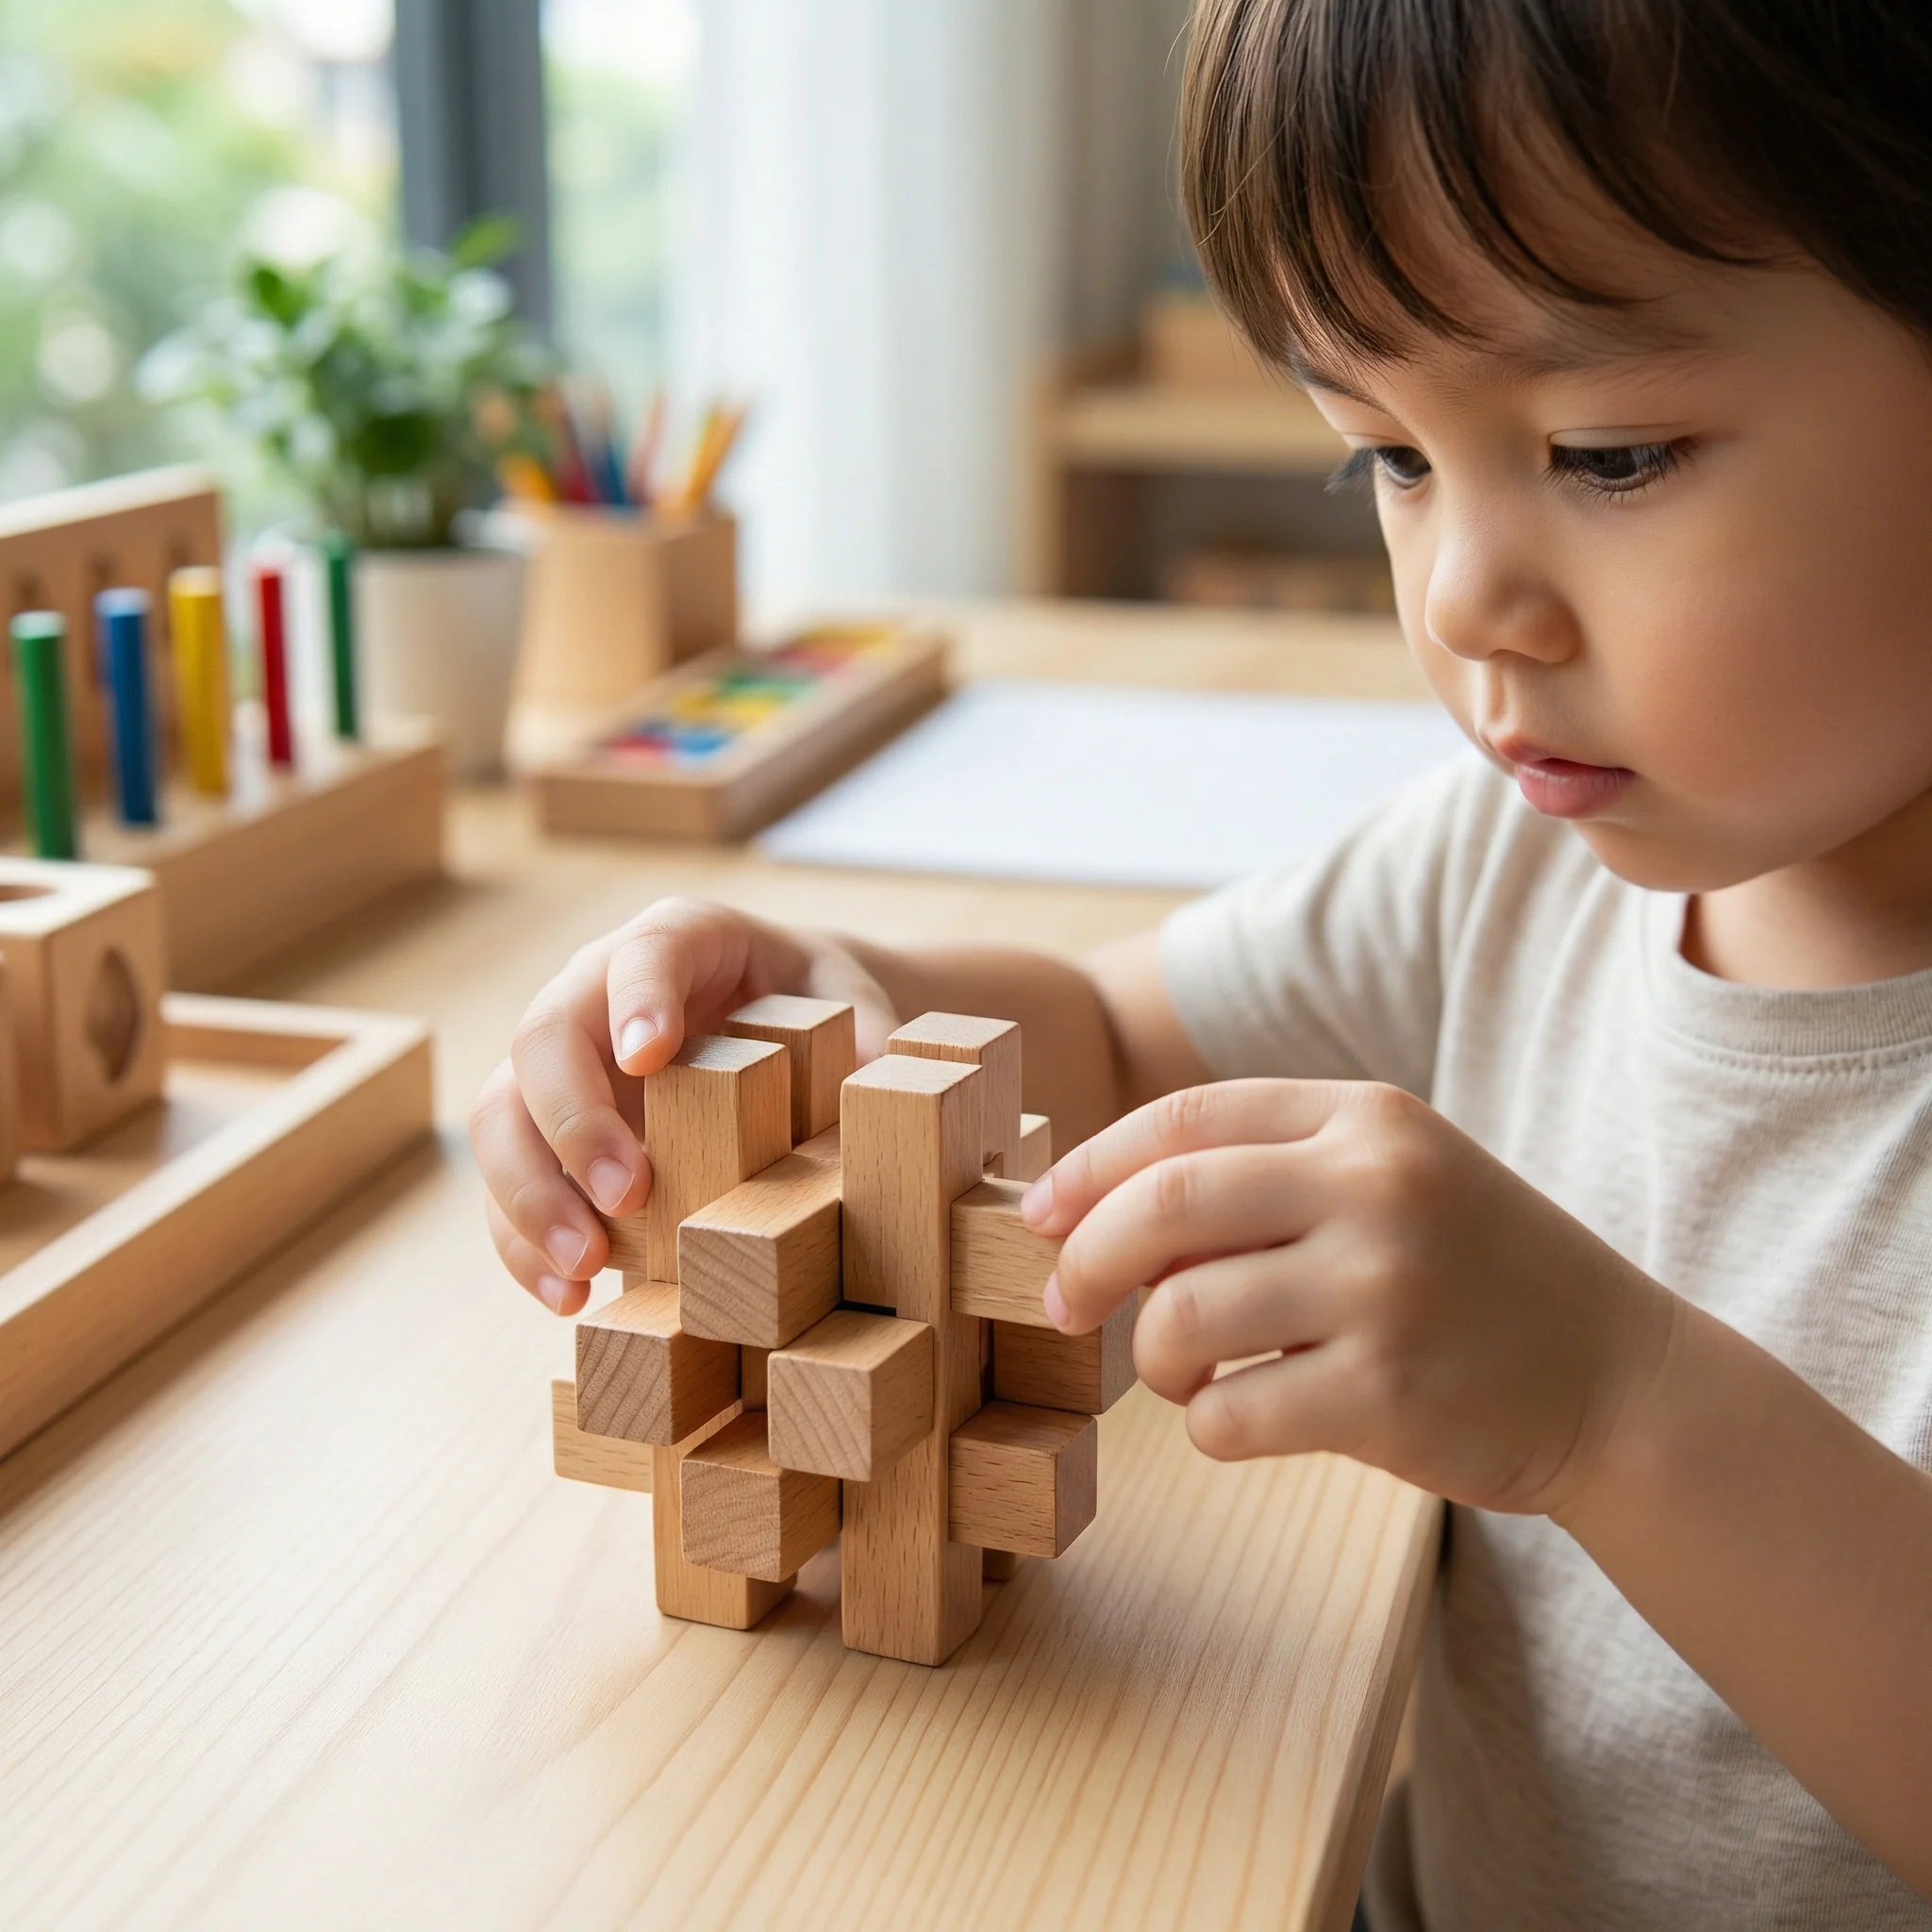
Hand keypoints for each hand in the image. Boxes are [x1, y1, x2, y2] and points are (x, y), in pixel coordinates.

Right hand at [470, 895, 897, 1316]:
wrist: (781, 1026)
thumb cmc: (811, 1003)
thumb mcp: (847, 1001)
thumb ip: (867, 1032)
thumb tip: (878, 1082)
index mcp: (680, 940)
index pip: (643, 954)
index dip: (638, 1000)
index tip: (649, 1057)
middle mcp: (595, 992)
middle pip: (544, 1038)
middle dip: (574, 1122)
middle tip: (627, 1196)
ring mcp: (560, 1064)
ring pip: (502, 1116)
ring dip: (531, 1194)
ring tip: (584, 1264)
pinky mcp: (545, 1132)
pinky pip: (510, 1181)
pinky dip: (523, 1241)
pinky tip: (565, 1294)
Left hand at [1023, 1079, 1677, 1515]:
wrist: (1617, 1379)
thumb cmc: (1472, 1276)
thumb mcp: (1388, 1183)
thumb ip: (1263, 1179)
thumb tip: (1099, 1217)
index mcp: (1365, 1118)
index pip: (1183, 1119)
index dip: (1090, 1167)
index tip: (1041, 1215)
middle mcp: (1375, 1187)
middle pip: (1163, 1206)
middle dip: (1083, 1258)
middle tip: (1061, 1301)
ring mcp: (1384, 1291)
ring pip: (1180, 1318)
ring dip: (1151, 1358)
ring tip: (1185, 1373)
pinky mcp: (1388, 1396)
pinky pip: (1227, 1415)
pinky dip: (1208, 1425)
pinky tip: (1241, 1417)